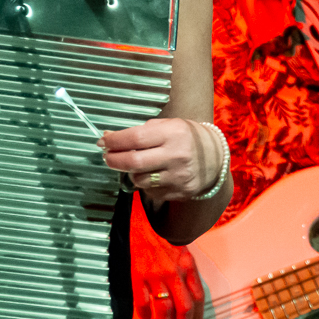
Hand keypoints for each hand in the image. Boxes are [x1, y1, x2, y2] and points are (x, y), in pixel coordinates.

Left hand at [101, 118, 219, 202]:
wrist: (216, 158)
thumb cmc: (186, 137)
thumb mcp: (169, 125)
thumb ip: (142, 131)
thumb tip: (110, 138)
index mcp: (173, 133)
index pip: (136, 138)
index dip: (115, 141)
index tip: (103, 141)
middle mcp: (177, 156)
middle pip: (134, 162)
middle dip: (114, 160)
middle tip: (106, 157)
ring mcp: (179, 177)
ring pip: (140, 180)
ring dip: (131, 173)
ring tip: (135, 165)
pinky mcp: (180, 193)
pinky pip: (151, 191)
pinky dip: (146, 184)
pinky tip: (153, 175)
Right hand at [131, 216, 205, 318]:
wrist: (142, 217)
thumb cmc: (162, 232)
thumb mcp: (181, 248)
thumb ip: (186, 270)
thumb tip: (188, 294)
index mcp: (187, 265)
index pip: (198, 297)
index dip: (198, 316)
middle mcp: (174, 272)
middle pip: (184, 307)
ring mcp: (155, 275)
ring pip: (164, 309)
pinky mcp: (137, 275)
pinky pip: (142, 301)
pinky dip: (145, 313)